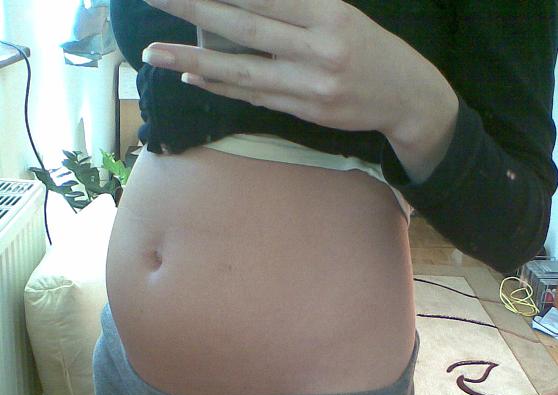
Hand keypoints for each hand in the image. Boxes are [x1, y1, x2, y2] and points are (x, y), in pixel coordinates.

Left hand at [141, 0, 446, 137]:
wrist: (405, 96)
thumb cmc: (369, 48)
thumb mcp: (339, 13)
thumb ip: (294, 6)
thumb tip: (242, 2)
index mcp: (328, 12)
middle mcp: (319, 47)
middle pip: (245, 25)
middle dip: (194, 8)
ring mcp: (311, 84)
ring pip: (243, 70)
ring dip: (194, 61)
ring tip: (154, 52)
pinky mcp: (306, 111)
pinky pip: (255, 96)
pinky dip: (221, 86)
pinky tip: (192, 77)